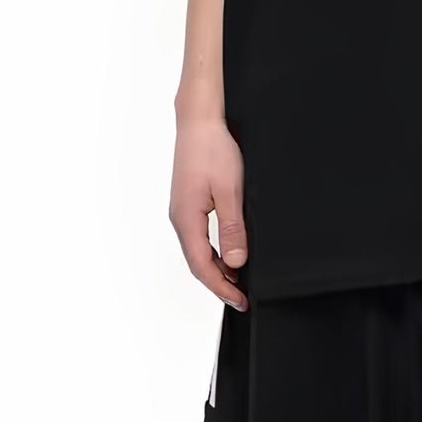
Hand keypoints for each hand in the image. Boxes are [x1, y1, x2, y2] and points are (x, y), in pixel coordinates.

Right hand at [170, 111, 249, 309]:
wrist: (199, 121)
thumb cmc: (212, 150)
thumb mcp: (229, 191)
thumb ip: (232, 228)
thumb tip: (236, 263)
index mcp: (186, 220)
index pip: (203, 267)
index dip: (222, 287)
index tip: (240, 301)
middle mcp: (179, 218)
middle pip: (197, 262)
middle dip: (219, 282)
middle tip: (241, 296)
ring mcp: (182, 210)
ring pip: (198, 249)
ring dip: (216, 266)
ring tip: (238, 278)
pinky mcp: (188, 201)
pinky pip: (199, 234)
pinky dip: (213, 249)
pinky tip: (228, 250)